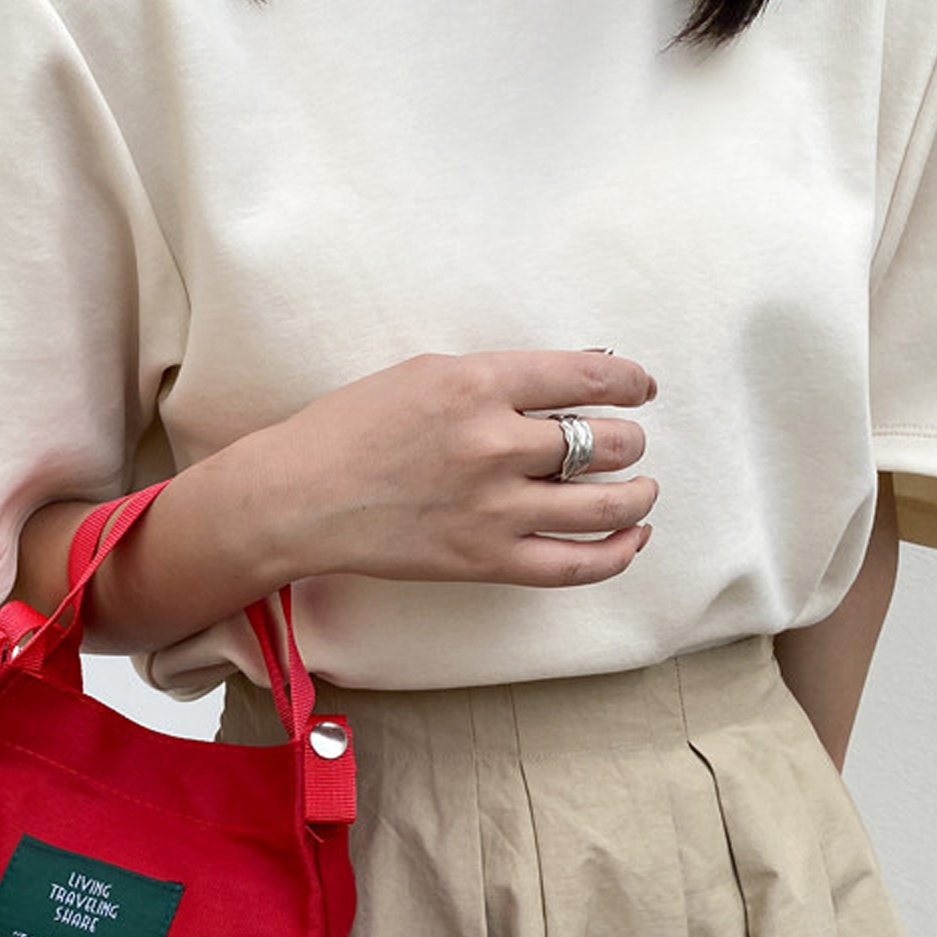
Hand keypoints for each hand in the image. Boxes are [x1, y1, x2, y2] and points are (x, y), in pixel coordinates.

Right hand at [262, 349, 658, 587]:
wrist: (296, 498)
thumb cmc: (349, 428)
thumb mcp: (424, 372)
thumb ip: (498, 377)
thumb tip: (576, 380)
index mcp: (479, 384)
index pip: (592, 378)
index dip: (632, 383)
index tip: (640, 389)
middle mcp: (495, 445)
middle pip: (609, 442)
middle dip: (628, 440)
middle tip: (624, 443)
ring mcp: (493, 509)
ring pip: (607, 504)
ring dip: (637, 494)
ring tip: (639, 491)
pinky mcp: (484, 561)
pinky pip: (576, 565)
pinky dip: (617, 553)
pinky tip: (630, 538)